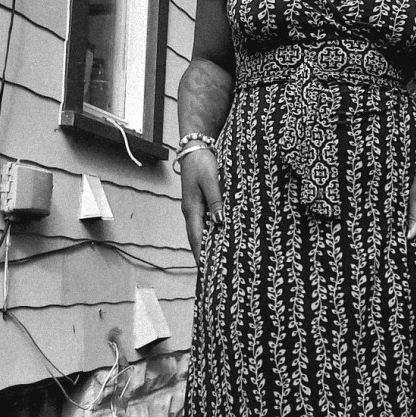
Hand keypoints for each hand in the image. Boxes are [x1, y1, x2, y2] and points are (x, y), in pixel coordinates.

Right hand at [179, 147, 222, 266]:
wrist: (195, 146)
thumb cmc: (202, 162)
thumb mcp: (211, 180)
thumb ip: (216, 200)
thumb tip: (220, 222)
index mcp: (192, 208)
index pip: (196, 237)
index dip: (201, 254)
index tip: (207, 270)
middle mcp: (192, 211)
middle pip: (199, 237)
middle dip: (206, 252)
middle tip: (217, 269)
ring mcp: (196, 206)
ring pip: (203, 229)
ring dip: (210, 242)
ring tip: (222, 257)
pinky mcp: (202, 200)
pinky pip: (207, 220)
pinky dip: (214, 229)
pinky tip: (223, 234)